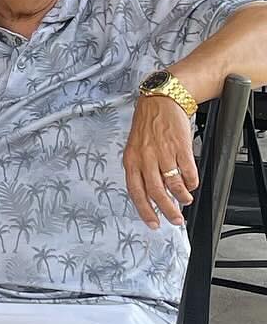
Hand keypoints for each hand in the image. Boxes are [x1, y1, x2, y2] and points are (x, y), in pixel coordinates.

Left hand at [123, 94, 197, 228]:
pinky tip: (191, 184)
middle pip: (156, 192)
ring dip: (182, 196)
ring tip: (186, 199)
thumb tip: (151, 195)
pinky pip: (188, 171)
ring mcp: (163, 152)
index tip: (153, 223)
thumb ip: (141, 169)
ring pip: (174, 183)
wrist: (161, 100)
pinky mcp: (180, 146)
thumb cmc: (147, 124)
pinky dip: (191, 182)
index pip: (135, 191)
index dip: (145, 210)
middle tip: (175, 219)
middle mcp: (146, 157)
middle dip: (167, 210)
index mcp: (131, 159)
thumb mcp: (135, 147)